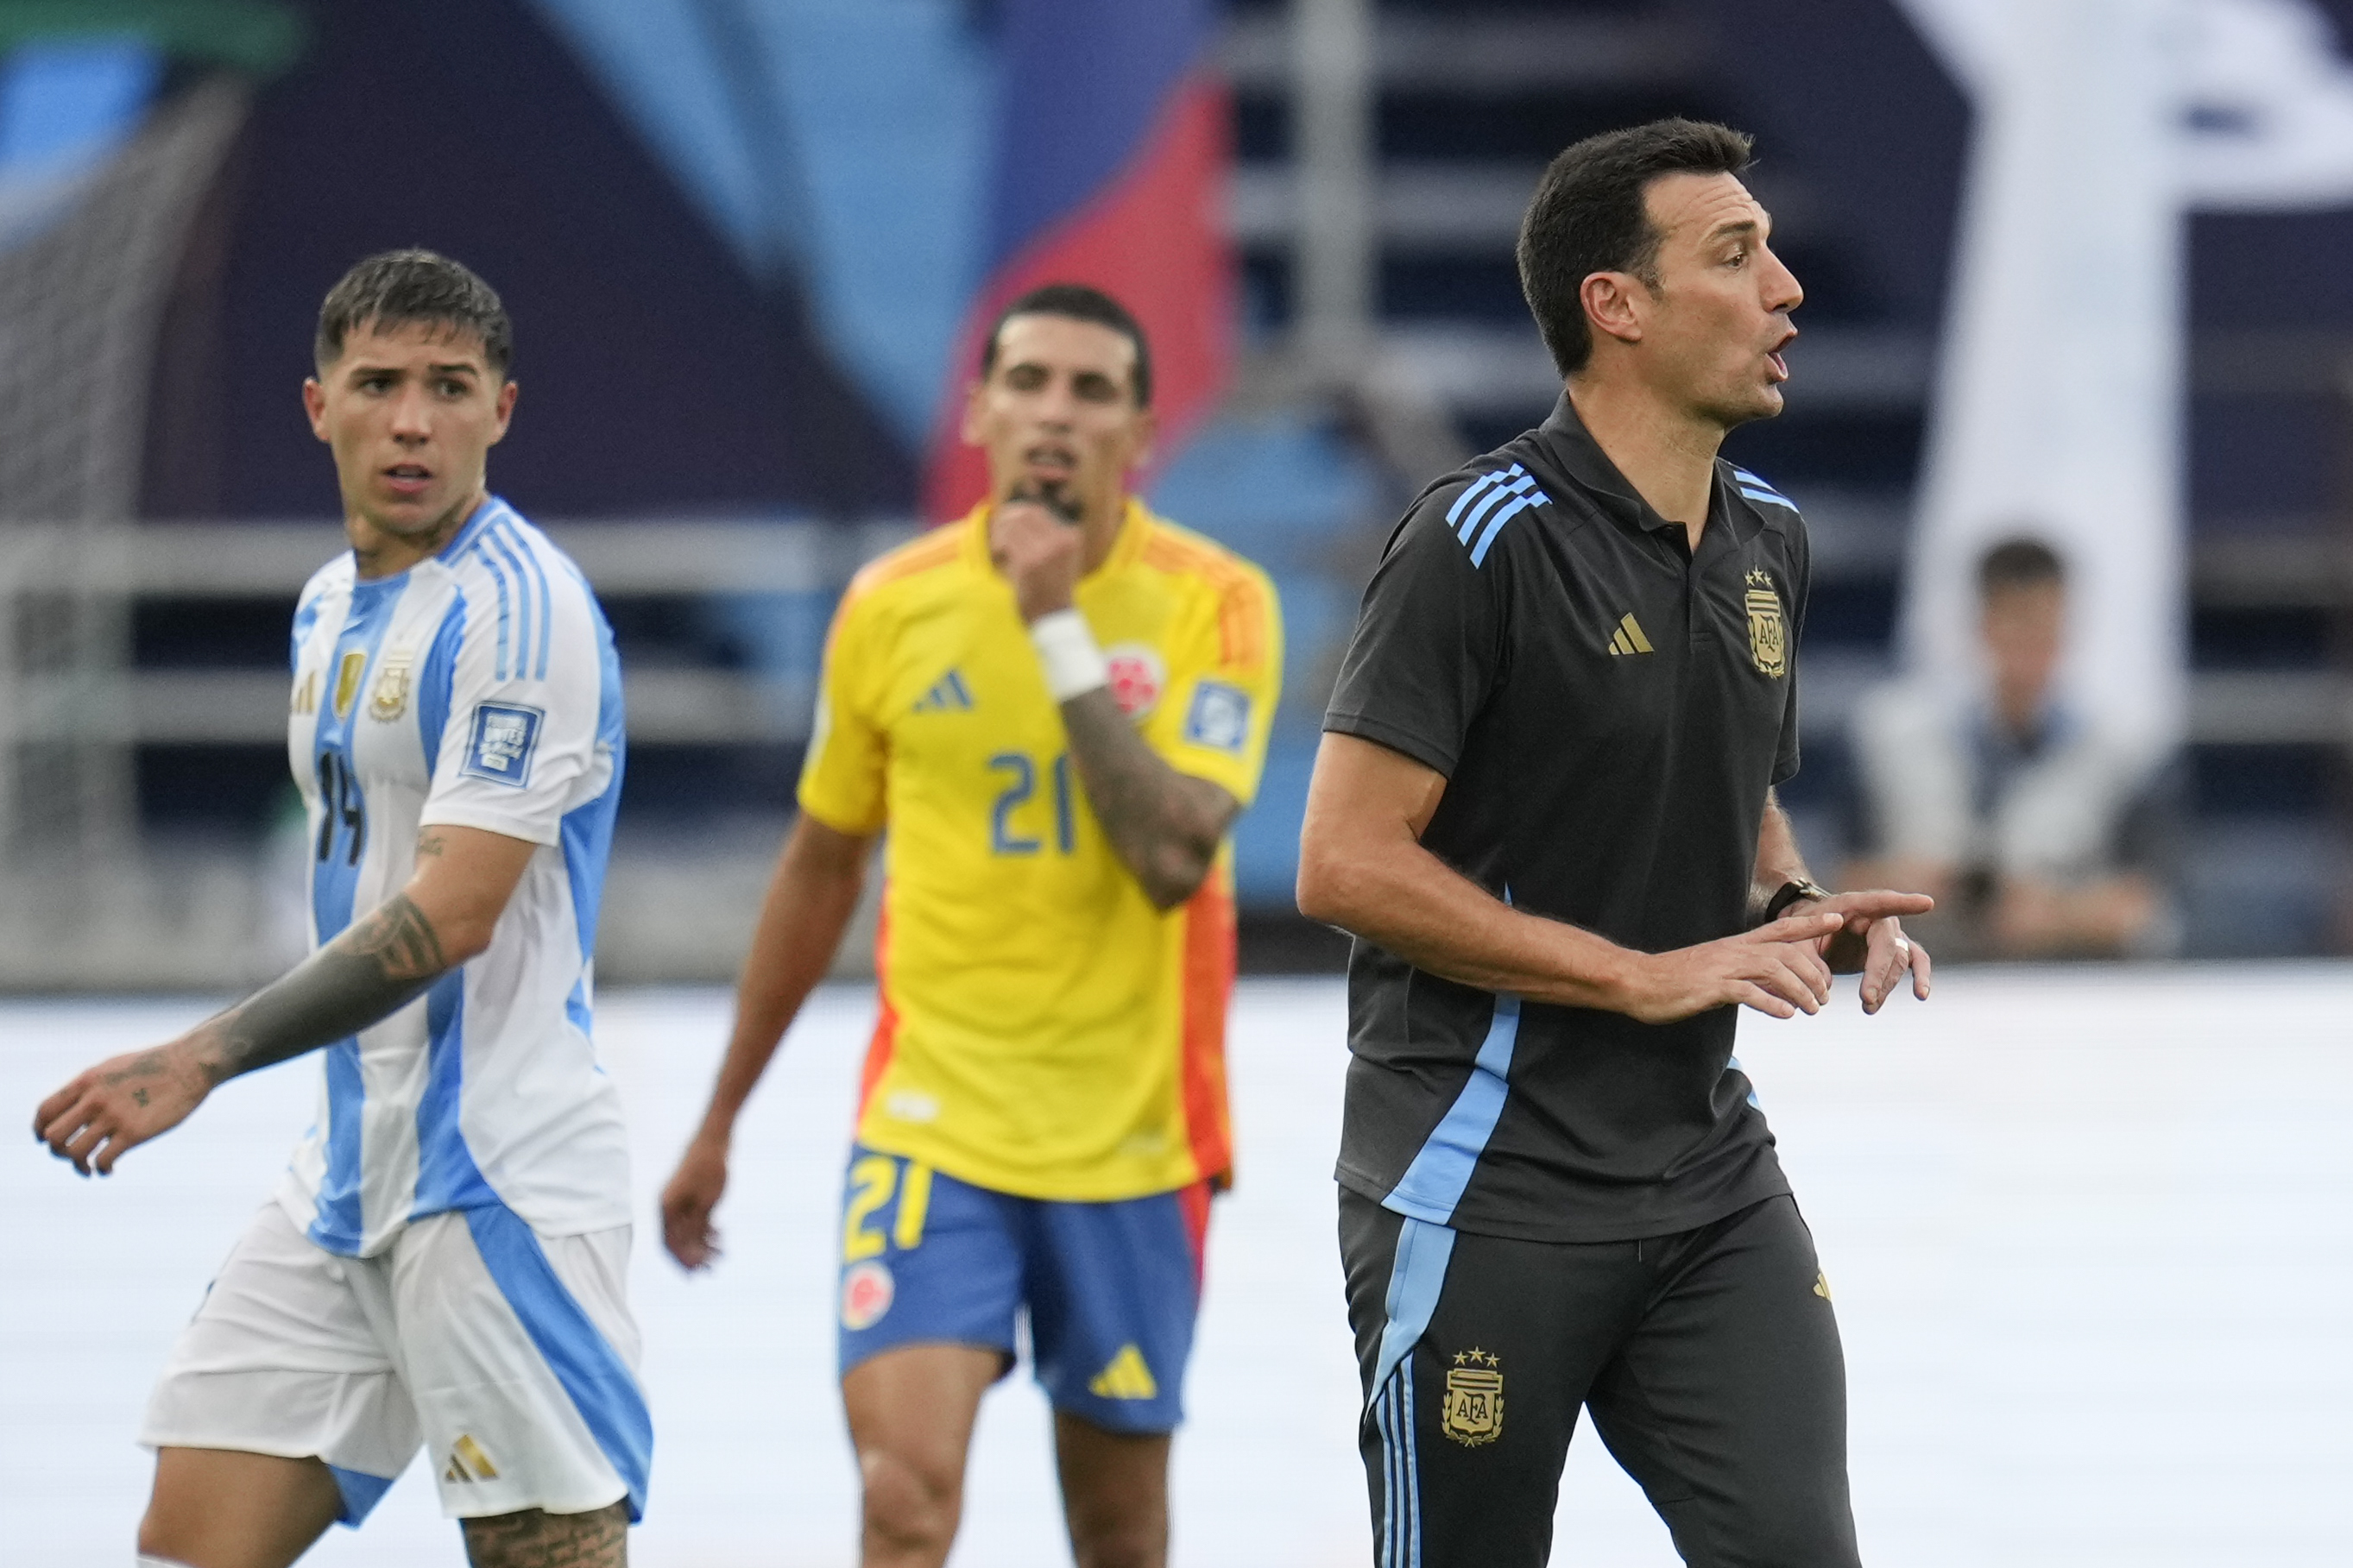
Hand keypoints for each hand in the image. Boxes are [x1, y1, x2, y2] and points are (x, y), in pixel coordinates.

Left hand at [33, 1040, 210, 1174]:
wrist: (190, 1065)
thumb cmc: (155, 1065)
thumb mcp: (113, 1068)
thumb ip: (90, 1087)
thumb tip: (75, 1106)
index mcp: (86, 1081)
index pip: (45, 1111)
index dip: (40, 1130)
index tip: (46, 1140)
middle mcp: (94, 1099)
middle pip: (54, 1136)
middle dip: (57, 1151)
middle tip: (71, 1155)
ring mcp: (113, 1116)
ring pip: (75, 1152)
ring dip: (77, 1166)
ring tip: (89, 1169)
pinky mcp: (134, 1133)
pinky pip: (103, 1160)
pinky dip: (101, 1170)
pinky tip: (109, 1170)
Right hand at [660, 1134, 730, 1270]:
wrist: (715, 1139)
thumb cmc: (710, 1168)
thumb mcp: (706, 1202)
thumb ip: (695, 1227)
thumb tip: (688, 1251)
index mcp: (667, 1207)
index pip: (669, 1243)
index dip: (681, 1261)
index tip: (695, 1274)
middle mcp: (669, 1205)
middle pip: (677, 1240)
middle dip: (693, 1257)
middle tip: (711, 1270)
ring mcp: (680, 1200)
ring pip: (688, 1230)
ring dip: (703, 1245)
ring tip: (722, 1256)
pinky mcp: (692, 1195)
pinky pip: (696, 1219)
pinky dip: (707, 1230)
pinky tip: (720, 1237)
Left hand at [988, 490, 1082, 622]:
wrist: (1054, 617)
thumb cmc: (1053, 586)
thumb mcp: (1060, 555)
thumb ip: (1047, 534)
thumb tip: (1019, 510)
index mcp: (1070, 536)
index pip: (1038, 510)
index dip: (1017, 513)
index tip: (1007, 523)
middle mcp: (1060, 541)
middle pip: (1024, 514)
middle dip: (1006, 520)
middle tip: (999, 535)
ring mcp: (1045, 552)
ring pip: (1012, 526)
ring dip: (1000, 534)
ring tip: (999, 548)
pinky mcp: (1028, 564)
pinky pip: (1006, 543)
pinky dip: (998, 547)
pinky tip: (999, 557)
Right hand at [1620, 911, 1843, 1023]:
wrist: (1637, 981)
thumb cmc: (1675, 979)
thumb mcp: (1715, 971)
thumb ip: (1743, 975)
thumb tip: (1769, 990)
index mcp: (1736, 945)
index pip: (1780, 928)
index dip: (1810, 924)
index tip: (1838, 920)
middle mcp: (1733, 951)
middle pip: (1786, 952)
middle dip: (1813, 973)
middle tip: (1825, 997)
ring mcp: (1722, 967)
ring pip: (1774, 970)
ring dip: (1799, 990)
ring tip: (1811, 1009)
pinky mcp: (1710, 987)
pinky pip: (1748, 992)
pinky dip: (1771, 1003)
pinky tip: (1785, 1015)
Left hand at [1789, 889, 1934, 1010]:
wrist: (1807, 934)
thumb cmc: (1801, 931)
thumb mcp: (1793, 938)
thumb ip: (1805, 956)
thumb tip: (1826, 983)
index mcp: (1851, 905)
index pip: (1879, 901)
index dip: (1903, 903)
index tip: (1928, 903)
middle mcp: (1877, 916)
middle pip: (1887, 944)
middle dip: (1878, 973)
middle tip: (1865, 998)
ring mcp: (1889, 933)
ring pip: (1899, 959)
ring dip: (1885, 985)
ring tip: (1868, 1007)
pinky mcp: (1893, 950)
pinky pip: (1915, 961)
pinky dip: (1920, 976)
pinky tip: (1921, 994)